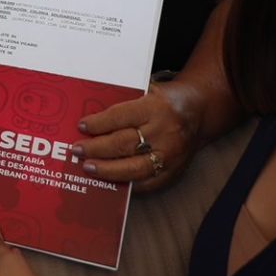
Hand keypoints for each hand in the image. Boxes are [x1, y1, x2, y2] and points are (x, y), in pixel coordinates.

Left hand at [74, 80, 203, 192]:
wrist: (199, 112)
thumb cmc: (164, 100)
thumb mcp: (146, 91)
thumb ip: (123, 103)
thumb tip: (91, 120)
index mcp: (155, 107)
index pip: (120, 117)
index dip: (99, 123)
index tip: (81, 126)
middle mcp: (163, 132)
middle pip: (124, 143)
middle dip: (97, 148)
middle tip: (77, 150)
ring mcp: (170, 155)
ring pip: (134, 167)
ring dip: (108, 170)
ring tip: (88, 168)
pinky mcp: (174, 172)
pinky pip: (147, 183)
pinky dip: (126, 184)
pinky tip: (110, 182)